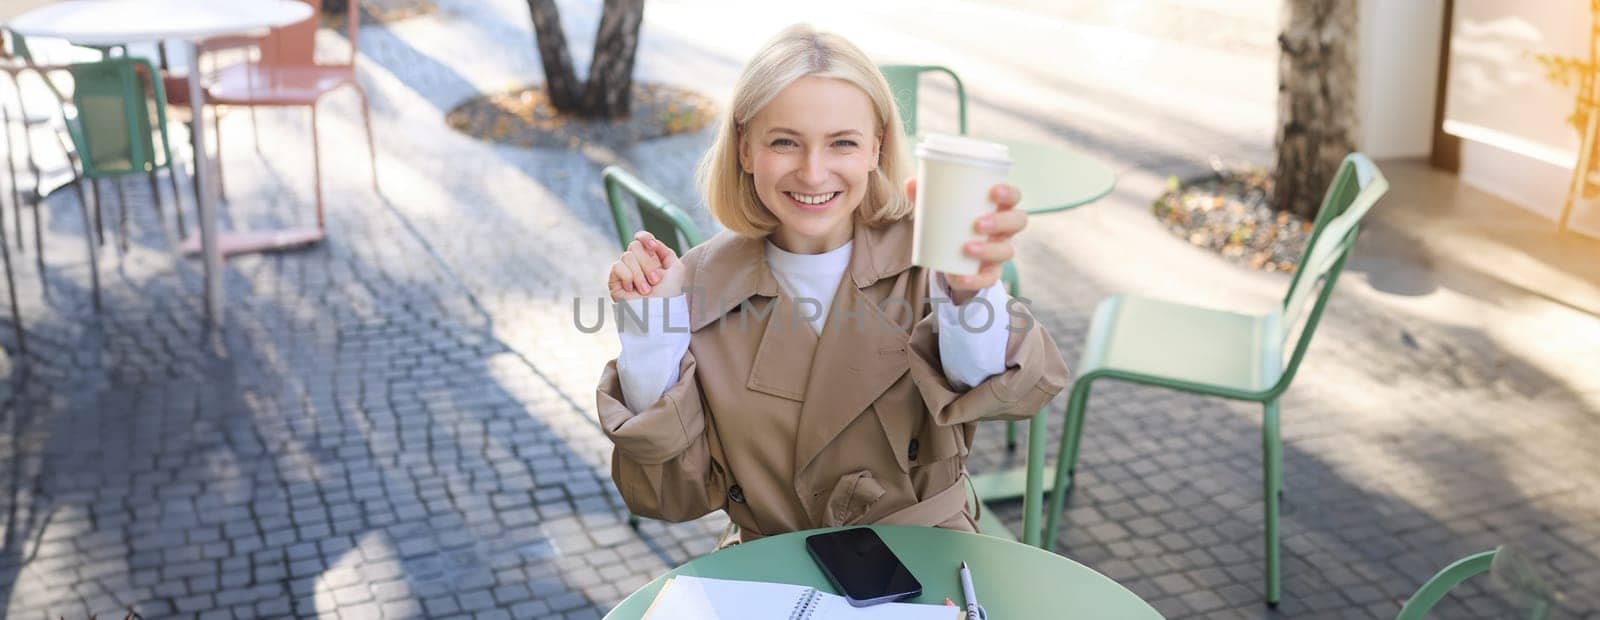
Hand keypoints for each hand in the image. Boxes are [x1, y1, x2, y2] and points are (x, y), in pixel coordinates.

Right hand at [608, 231, 685, 300]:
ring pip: (627, 256)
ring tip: (646, 290)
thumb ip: (666, 251)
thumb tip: (651, 242)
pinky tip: (631, 289)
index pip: (641, 238)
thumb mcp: (676, 270)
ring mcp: (625, 271)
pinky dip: (628, 277)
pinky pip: (617, 266)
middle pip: (634, 246)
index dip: (645, 238)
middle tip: (655, 281)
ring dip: (639, 275)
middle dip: (647, 264)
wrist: (658, 313)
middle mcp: (636, 263)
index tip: (653, 247)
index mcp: (650, 258)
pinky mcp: (614, 280)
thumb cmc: (669, 294)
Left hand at [904, 178, 1025, 303]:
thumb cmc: (951, 223)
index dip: (1009, 193)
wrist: (951, 258)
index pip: (1014, 196)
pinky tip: (961, 277)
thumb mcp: (939, 209)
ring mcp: (999, 251)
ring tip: (966, 248)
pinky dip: (974, 279)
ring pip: (1006, 251)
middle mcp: (1004, 229)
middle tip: (978, 224)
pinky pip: (988, 278)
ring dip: (988, 250)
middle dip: (1000, 222)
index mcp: (997, 207)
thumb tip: (911, 182)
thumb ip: (926, 196)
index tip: (993, 191)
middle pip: (1017, 222)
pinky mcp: (989, 272)